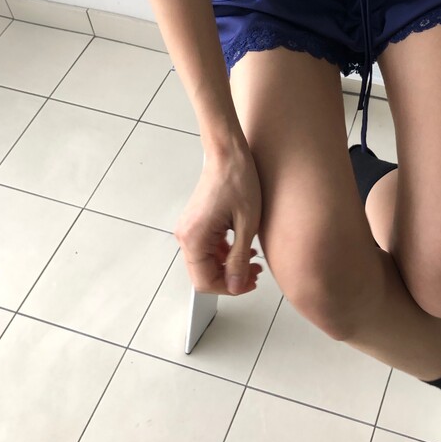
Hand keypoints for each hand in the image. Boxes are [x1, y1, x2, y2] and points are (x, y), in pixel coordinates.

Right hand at [174, 149, 264, 295]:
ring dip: (228, 266)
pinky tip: (243, 248)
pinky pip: (207, 248)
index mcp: (194, 238)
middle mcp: (185, 235)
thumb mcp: (246, 224)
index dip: (229, 288)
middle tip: (255, 274)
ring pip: (206, 262)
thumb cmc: (238, 180)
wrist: (228, 153)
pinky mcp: (196, 222)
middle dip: (229, 278)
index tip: (249, 284)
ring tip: (253, 262)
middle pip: (203, 274)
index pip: (204, 281)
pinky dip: (223, 253)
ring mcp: (189, 228)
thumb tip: (237, 285)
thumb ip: (240, 259)